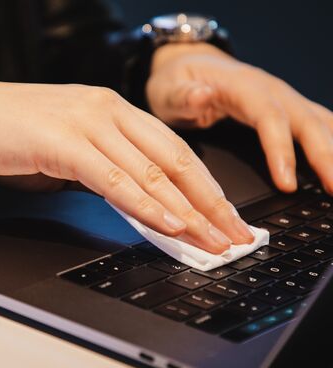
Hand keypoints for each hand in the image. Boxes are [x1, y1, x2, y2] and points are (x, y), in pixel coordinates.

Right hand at [0, 68, 253, 252]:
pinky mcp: (63, 140)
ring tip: (213, 240)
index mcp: (114, 111)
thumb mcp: (71, 152)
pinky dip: (146, 204)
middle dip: (211, 204)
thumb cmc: (11, 134)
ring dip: (188, 211)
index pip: (175, 152)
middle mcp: (109, 111)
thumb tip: (138, 205)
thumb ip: (107, 173)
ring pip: (152, 172)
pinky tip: (171, 225)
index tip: (225, 217)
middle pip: (176, 162)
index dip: (206, 188)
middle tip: (235, 235)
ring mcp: (87, 123)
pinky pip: (114, 179)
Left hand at [147, 43, 332, 193]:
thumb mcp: (169, 90)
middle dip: (324, 156)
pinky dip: (331, 143)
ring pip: (319, 122)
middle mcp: (269, 91)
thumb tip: (200, 96)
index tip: (287, 183)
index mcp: (242, 88)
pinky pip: (316, 125)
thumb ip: (182, 96)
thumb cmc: (177, 82)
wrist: (187, 66)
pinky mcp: (284, 110)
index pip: (270, 118)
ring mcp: (281, 99)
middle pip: (306, 121)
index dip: (281, 150)